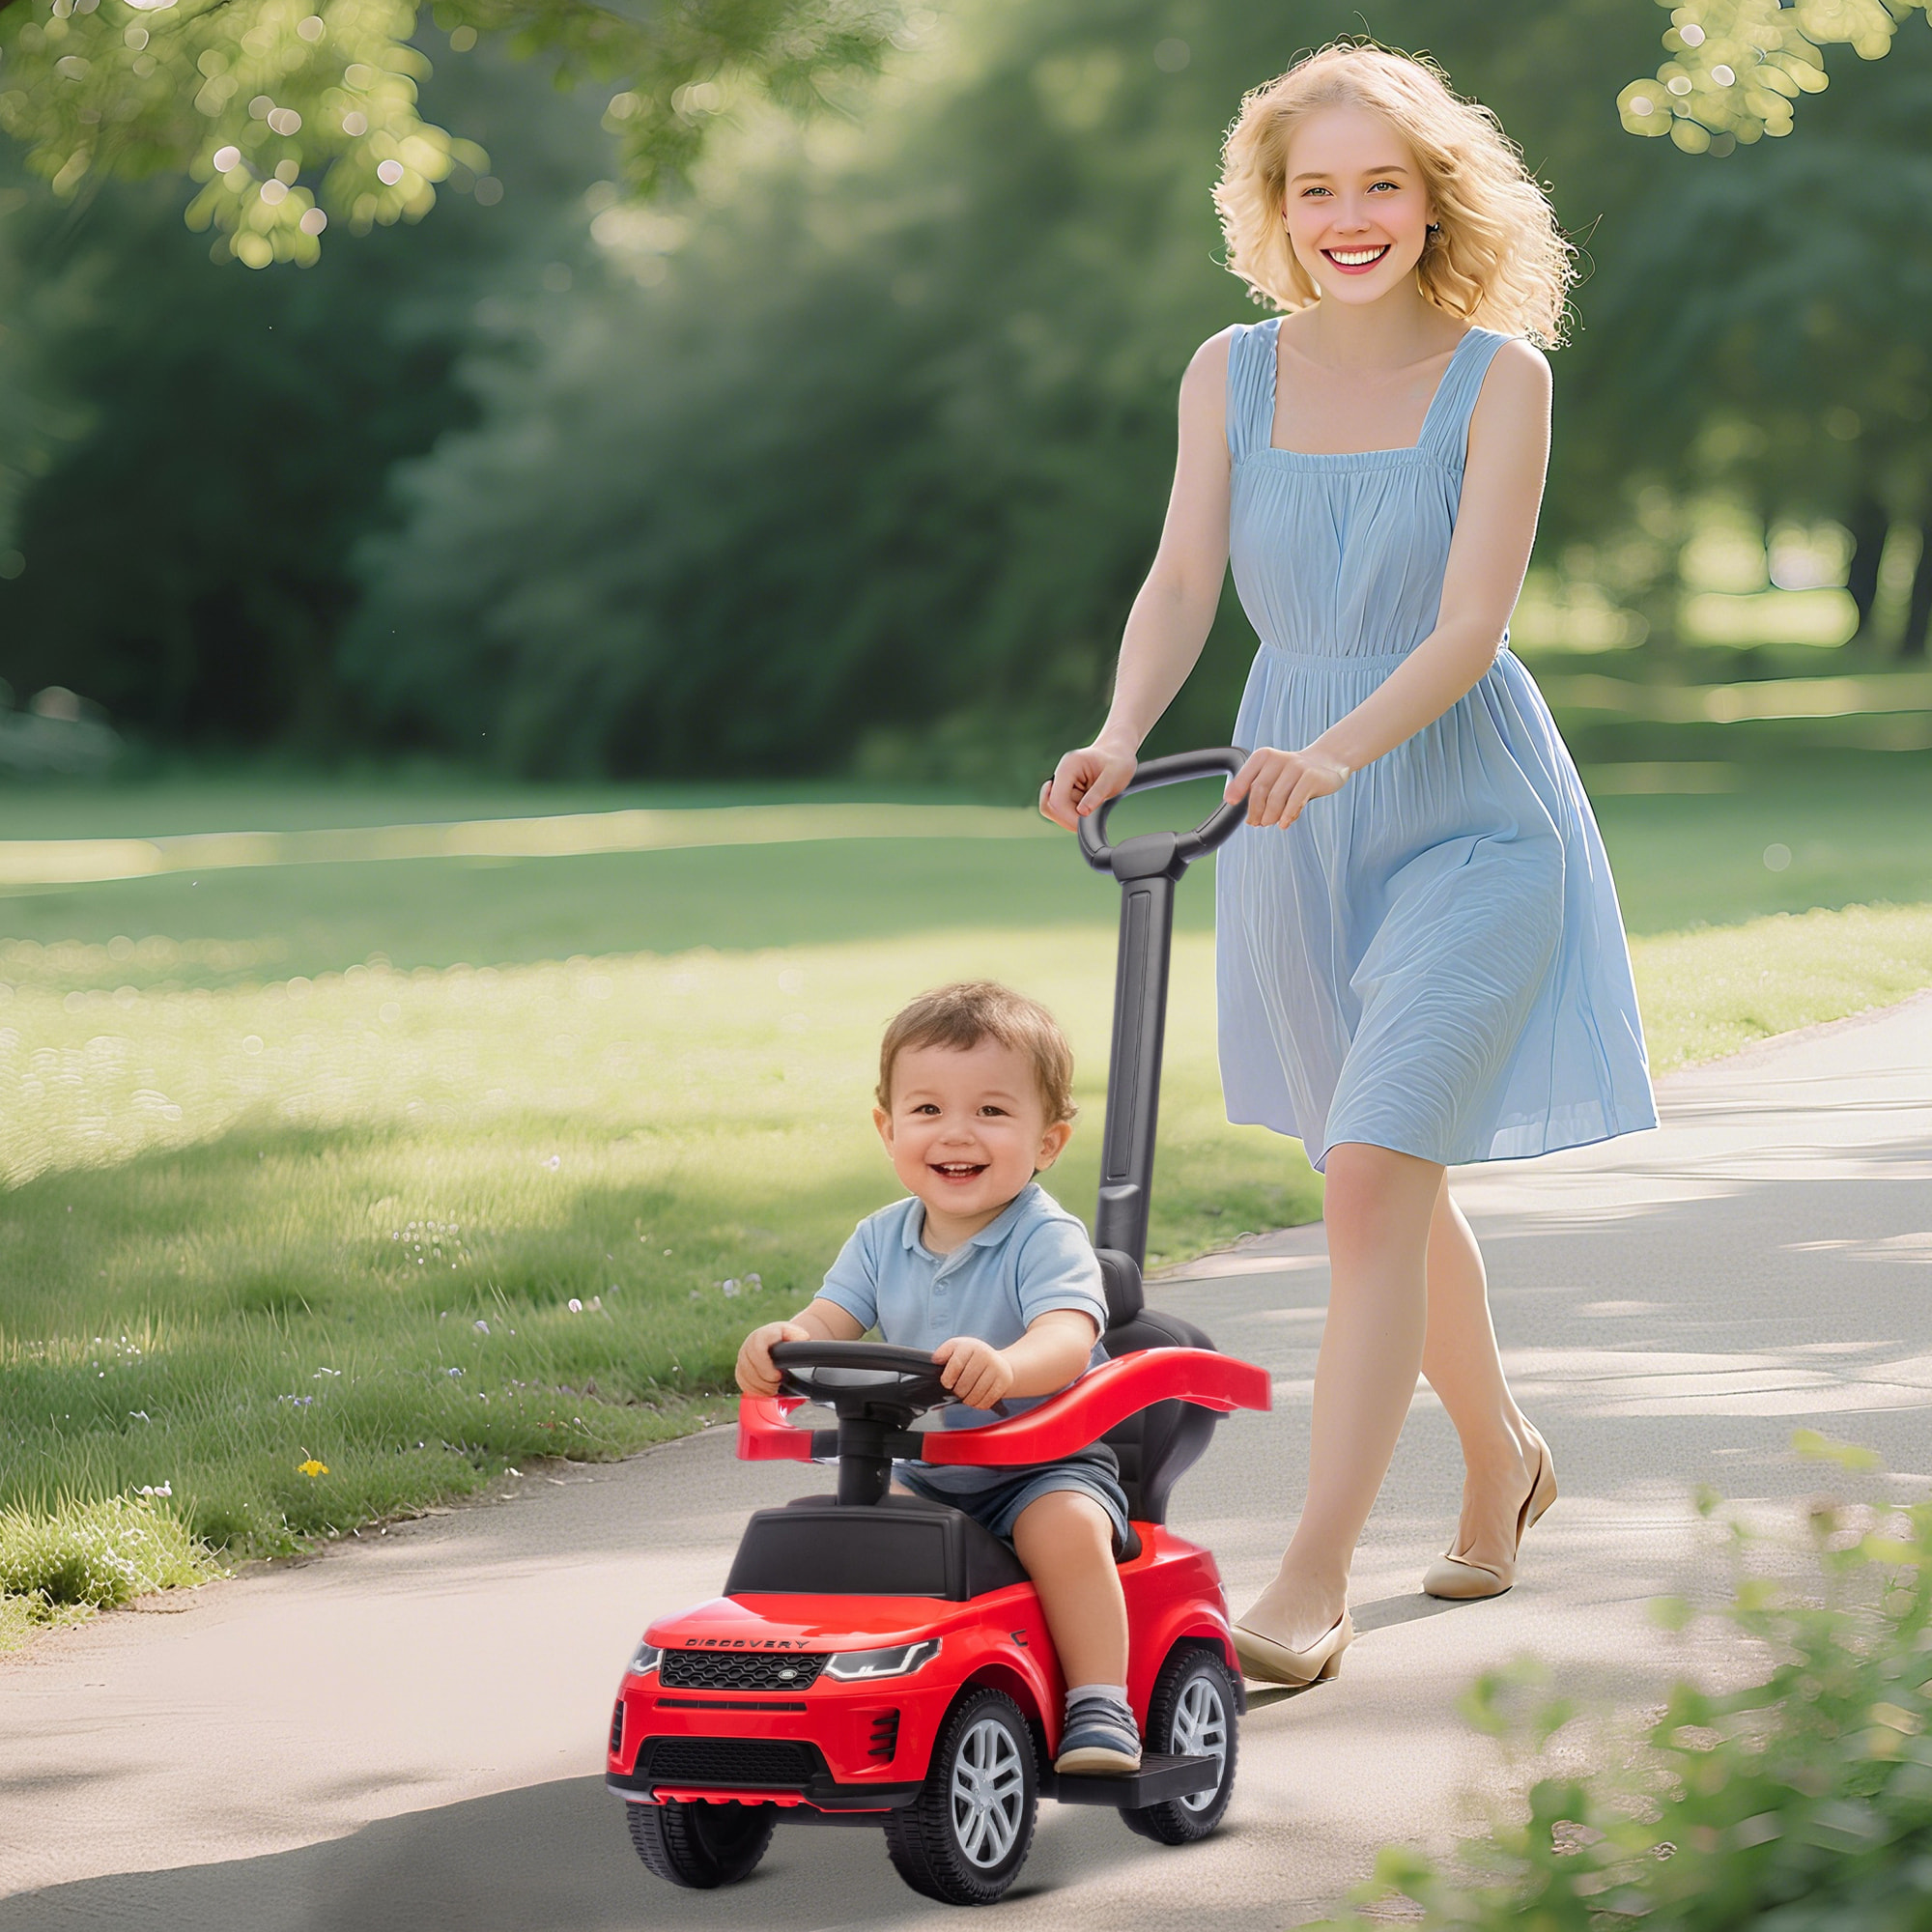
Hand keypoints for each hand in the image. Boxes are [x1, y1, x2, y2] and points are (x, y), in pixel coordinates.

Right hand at [736, 1320, 809, 1395]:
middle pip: (750, 1368)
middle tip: (777, 1385)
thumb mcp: (796, 1333)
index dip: (766, 1367)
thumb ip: (798, 1335)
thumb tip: (803, 1338)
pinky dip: (754, 1390)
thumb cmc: (788, 1339)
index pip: (757, 1351)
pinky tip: (765, 1390)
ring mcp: (742, 1358)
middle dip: (765, 1381)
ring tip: (773, 1389)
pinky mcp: (740, 1369)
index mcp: (761, 1336)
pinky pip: (742, 1383)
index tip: (778, 1376)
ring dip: (760, 1387)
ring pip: (745, 1377)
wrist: (778, 1340)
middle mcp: (748, 1345)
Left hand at [932, 1335, 1016, 1410]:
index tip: (947, 1383)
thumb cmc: (974, 1357)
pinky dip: (978, 1404)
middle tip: (958, 1390)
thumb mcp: (957, 1348)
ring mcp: (997, 1368)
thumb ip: (943, 1352)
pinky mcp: (1004, 1382)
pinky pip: (987, 1401)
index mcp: (971, 1346)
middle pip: (964, 1384)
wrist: (1000, 1363)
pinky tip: (977, 1398)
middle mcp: (985, 1355)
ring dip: (967, 1400)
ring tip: (966, 1395)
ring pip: (975, 1395)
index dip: (947, 1378)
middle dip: (957, 1391)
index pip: (955, 1365)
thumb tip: (936, 1360)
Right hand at [1039, 740, 1137, 831]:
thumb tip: (1082, 813)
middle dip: (1069, 819)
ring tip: (1094, 810)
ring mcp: (1061, 784)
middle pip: (1051, 807)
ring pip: (1055, 812)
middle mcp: (1060, 775)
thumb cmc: (1118, 762)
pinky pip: (1063, 811)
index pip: (1057, 800)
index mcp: (1068, 767)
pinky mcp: (1065, 792)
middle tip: (1092, 821)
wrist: (1118, 754)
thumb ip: (1097, 794)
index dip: (1068, 816)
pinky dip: (1075, 816)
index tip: (1086, 824)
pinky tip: (1091, 810)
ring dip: (1073, 818)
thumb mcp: (1113, 777)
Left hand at [1225, 745, 1349, 827]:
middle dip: (1255, 810)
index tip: (1231, 802)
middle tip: (1256, 822)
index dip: (1236, 789)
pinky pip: (1295, 800)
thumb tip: (1245, 813)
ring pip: (1276, 797)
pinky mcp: (1311, 776)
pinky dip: (1287, 815)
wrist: (1328, 763)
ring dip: (1270, 815)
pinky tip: (1284, 823)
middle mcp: (1279, 758)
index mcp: (1264, 757)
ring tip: (1269, 823)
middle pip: (1259, 790)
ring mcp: (1296, 766)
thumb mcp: (1273, 777)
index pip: (1246, 776)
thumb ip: (1257, 790)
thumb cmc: (1295, 775)